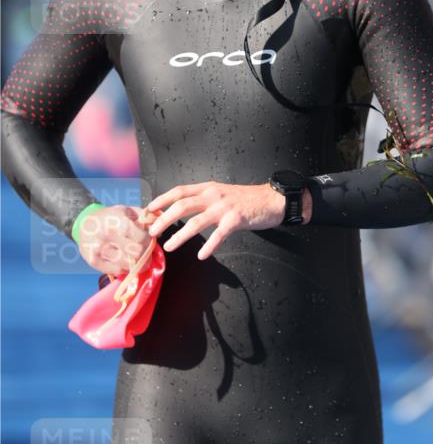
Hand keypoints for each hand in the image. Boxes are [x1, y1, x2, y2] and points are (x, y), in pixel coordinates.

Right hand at [77, 205, 156, 275]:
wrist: (84, 223)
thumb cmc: (110, 217)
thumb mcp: (128, 211)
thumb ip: (146, 219)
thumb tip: (159, 229)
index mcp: (117, 222)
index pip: (141, 239)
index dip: (149, 242)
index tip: (149, 241)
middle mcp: (107, 237)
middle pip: (136, 254)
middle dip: (145, 255)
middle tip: (145, 252)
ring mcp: (99, 250)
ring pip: (128, 265)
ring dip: (136, 264)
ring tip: (136, 258)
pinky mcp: (94, 262)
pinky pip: (117, 271)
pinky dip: (124, 268)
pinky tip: (124, 260)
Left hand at [145, 181, 310, 259]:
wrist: (272, 200)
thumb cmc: (247, 200)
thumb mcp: (222, 194)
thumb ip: (204, 200)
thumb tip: (182, 211)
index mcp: (208, 188)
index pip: (179, 191)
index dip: (161, 200)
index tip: (148, 210)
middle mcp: (213, 195)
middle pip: (182, 205)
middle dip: (164, 219)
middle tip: (152, 232)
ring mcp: (224, 207)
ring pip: (196, 221)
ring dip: (180, 235)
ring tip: (169, 246)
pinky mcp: (236, 219)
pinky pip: (219, 234)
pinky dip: (210, 246)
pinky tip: (202, 255)